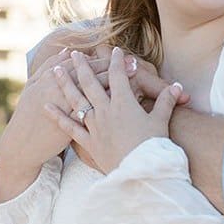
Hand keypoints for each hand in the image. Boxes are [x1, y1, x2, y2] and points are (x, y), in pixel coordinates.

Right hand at [0, 47, 128, 200]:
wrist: (21, 145)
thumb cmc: (26, 114)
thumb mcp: (34, 86)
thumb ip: (48, 66)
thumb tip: (66, 51)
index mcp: (54, 83)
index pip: (84, 69)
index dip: (102, 61)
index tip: (119, 53)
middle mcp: (66, 98)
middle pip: (96, 81)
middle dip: (116, 71)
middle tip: (134, 61)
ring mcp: (72, 117)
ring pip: (100, 99)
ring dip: (118, 89)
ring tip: (135, 81)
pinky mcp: (78, 134)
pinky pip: (102, 118)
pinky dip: (113, 112)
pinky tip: (127, 108)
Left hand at [45, 47, 181, 173]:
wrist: (141, 173)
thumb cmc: (153, 147)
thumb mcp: (161, 121)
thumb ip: (166, 101)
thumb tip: (177, 86)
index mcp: (124, 103)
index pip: (118, 75)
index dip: (116, 61)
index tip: (114, 50)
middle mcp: (105, 111)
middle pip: (91, 83)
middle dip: (82, 66)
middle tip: (74, 54)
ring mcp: (94, 126)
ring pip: (76, 100)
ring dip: (65, 83)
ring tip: (56, 70)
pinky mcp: (88, 143)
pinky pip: (69, 127)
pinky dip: (57, 116)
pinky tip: (46, 106)